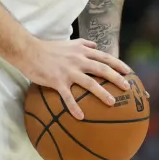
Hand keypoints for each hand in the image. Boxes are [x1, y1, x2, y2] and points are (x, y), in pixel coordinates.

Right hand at [17, 38, 131, 119]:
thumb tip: (95, 45)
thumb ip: (83, 43)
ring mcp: (68, 71)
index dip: (118, 64)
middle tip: (127, 87)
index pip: (104, 57)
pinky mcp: (57, 81)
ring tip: (112, 102)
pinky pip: (68, 96)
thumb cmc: (48, 48)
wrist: (28, 51)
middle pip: (102, 69)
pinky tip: (80, 117)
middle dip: (117, 78)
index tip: (129, 72)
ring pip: (90, 83)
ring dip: (102, 93)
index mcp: (82, 51)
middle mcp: (78, 60)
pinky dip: (74, 107)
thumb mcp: (69, 42)